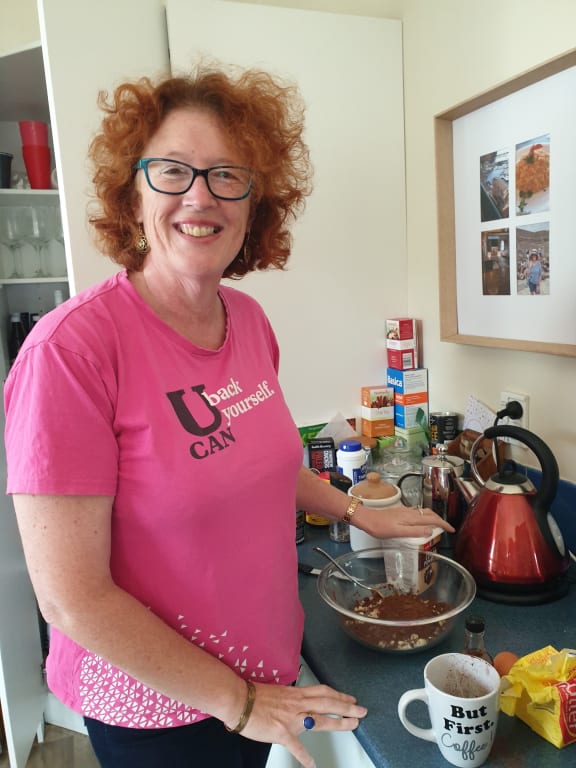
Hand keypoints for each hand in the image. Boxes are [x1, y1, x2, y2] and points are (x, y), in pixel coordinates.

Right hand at [240, 682, 366, 767]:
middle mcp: (297, 704)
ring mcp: (292, 719)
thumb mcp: (278, 692)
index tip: (350, 698)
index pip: (323, 692)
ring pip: (320, 719)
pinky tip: (312, 765)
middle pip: (328, 703)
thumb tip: (299, 702)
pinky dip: (305, 757)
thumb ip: (291, 698)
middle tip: (361, 711)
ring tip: (352, 725)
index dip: (338, 695)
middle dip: (347, 707)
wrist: (239, 701)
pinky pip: (297, 747)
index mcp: (296, 694)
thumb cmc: (255, 696)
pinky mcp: (282, 733)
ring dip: (338, 722)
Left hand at [356, 504, 453, 538]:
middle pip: (430, 514)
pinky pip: (416, 512)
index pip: (432, 519)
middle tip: (447, 529)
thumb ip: (414, 532)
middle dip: (440, 520)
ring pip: (423, 512)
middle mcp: (410, 512)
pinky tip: (419, 520)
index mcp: (411, 518)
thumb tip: (430, 531)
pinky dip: (423, 516)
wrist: (366, 518)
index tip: (452, 530)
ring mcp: (404, 511)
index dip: (443, 524)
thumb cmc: (380, 527)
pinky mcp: (399, 511)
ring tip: (437, 525)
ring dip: (432, 517)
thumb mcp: (397, 532)